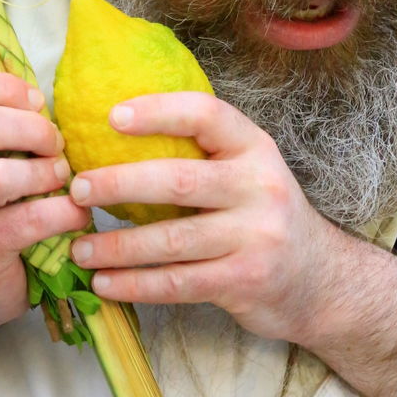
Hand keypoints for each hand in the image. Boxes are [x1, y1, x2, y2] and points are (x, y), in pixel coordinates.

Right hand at [0, 69, 90, 333]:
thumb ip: (4, 124)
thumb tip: (53, 97)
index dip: (4, 86)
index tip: (36, 103)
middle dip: (34, 130)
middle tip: (56, 145)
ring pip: (1, 177)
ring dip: (46, 172)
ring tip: (61, 178)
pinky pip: (27, 221)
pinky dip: (64, 213)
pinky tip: (77, 215)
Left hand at [66, 92, 351, 344]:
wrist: (320, 279)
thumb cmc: (264, 216)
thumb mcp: (248, 172)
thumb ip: (203, 156)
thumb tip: (115, 137)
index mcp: (255, 148)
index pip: (206, 114)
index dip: (158, 111)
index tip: (111, 116)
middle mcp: (260, 186)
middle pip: (178, 180)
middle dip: (120, 184)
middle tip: (77, 189)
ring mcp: (256, 236)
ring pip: (172, 240)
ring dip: (117, 246)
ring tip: (79, 248)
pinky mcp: (246, 280)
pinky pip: (179, 283)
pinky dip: (135, 285)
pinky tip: (105, 284)